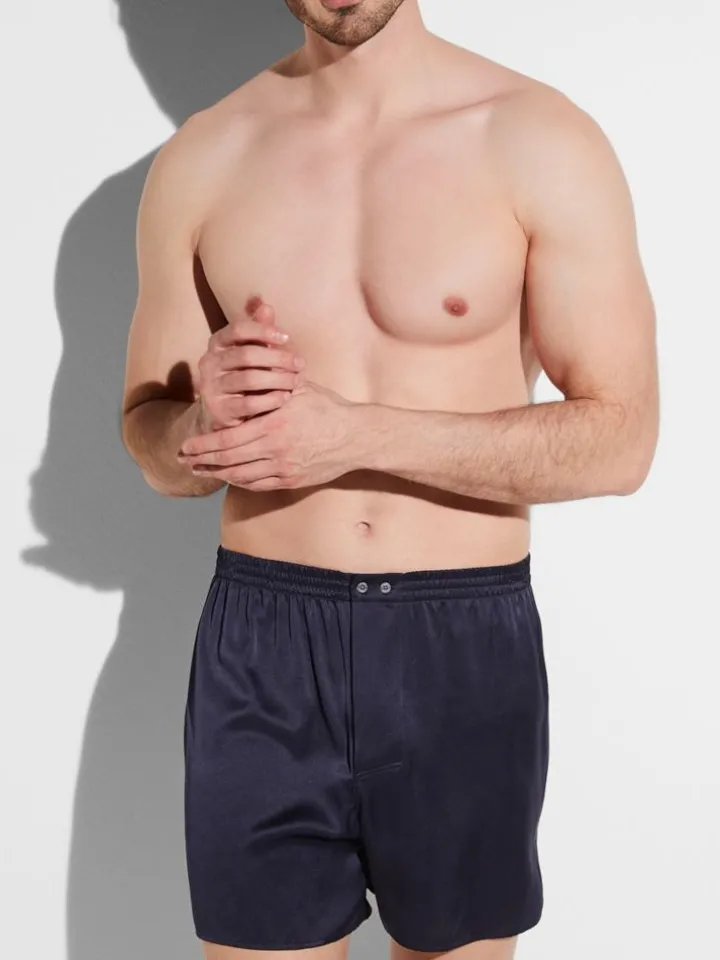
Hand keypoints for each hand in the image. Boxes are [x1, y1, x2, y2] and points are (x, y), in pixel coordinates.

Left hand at [177, 380, 360, 490]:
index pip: (229, 439)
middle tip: (183, 460)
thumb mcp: (298, 386)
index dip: (203, 445)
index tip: (185, 445)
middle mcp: (276, 449)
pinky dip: (239, 481)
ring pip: (241, 476)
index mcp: (274, 424)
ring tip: (200, 469)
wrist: (356, 437)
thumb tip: (250, 349)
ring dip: (217, 474)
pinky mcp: (291, 481)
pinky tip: (229, 475)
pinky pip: (258, 484)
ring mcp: (284, 468)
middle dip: (202, 461)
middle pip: (229, 461)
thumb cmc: (326, 407)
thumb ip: (271, 374)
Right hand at [192, 302, 305, 432]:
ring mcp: (212, 387)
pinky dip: (271, 400)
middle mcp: (210, 363)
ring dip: (278, 379)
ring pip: (249, 379)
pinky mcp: (220, 410)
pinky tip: (285, 397)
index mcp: (217, 343)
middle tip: (300, 363)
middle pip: (246, 355)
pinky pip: (249, 403)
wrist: (221, 412)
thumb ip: (259, 330)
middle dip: (278, 358)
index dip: (264, 331)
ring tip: (297, 381)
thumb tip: (266, 305)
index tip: (287, 337)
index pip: (238, 329)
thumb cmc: (242, 375)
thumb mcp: (250, 350)